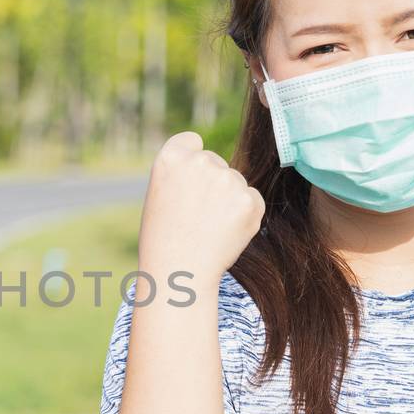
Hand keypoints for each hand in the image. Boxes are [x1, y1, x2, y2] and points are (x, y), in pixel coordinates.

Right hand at [138, 131, 263, 282]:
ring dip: (229, 200)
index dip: (191, 162)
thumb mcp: (160, 193)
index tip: (187, 183)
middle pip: (216, 162)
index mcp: (171, 157)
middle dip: (212, 183)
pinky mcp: (249, 200)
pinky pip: (252, 200)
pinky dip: (245, 216)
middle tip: (195, 216)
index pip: (192, 142)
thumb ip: (184, 173)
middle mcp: (200, 162)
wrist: (179, 271)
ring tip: (208, 228)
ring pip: (236, 182)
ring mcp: (228, 179)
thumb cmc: (164, 237)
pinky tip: (225, 233)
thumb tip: (216, 167)